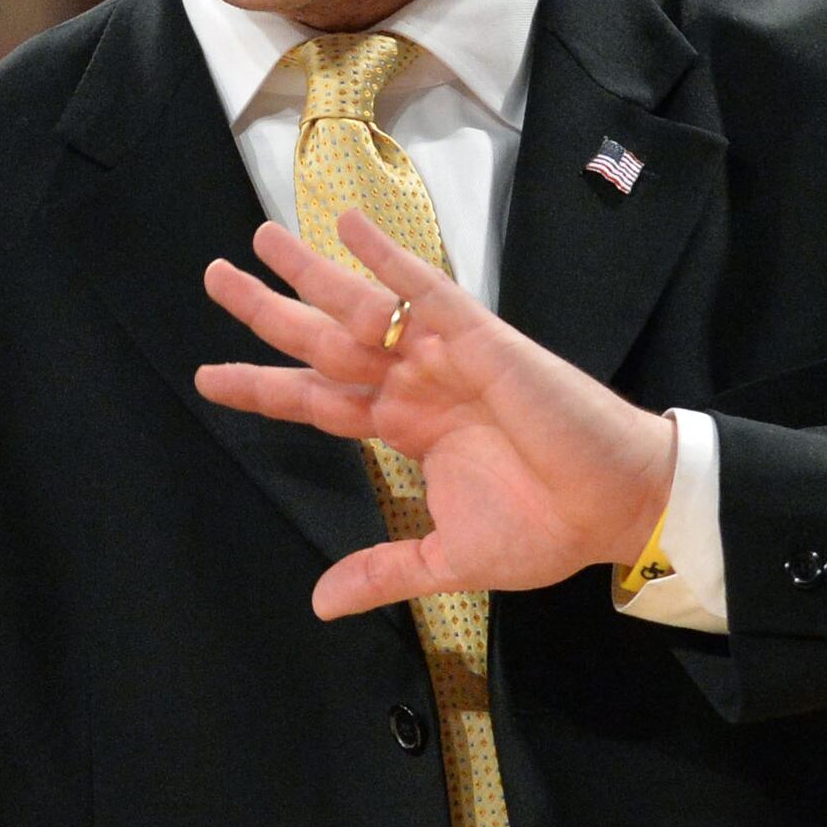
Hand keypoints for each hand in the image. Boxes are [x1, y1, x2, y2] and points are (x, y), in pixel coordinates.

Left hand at [195, 209, 680, 620]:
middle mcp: (414, 384)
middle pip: (322, 341)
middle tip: (213, 277)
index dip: (263, 387)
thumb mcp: (449, 560)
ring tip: (259, 238)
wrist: (616, 508)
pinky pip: (424, 288)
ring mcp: (443, 356)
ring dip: (311, 271)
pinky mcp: (479, 338)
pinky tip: (348, 222)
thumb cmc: (547, 527)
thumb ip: (383, 571)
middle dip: (267, 311)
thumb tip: (321, 605)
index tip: (209, 376)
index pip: (317, 401)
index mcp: (405, 429)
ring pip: (360, 307)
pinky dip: (387, 255)